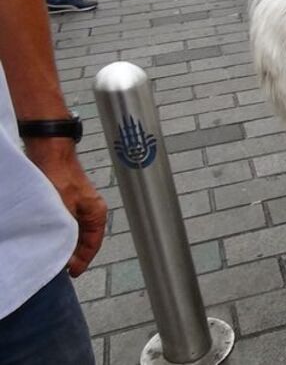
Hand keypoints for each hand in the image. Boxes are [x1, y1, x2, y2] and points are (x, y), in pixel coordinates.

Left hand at [26, 138, 106, 277]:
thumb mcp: (63, 208)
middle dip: (73, 255)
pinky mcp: (68, 202)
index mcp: (96, 214)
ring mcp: (79, 206)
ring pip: (74, 233)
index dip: (82, 261)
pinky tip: (49, 238)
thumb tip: (64, 254)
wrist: (50, 151)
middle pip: (84, 240)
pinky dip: (60, 233)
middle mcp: (91, 212)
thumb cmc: (59, 177)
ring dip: (65, 244)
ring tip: (53, 256)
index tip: (70, 274)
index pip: (92, 245)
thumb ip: (66, 231)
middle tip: (58, 269)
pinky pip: (67, 224)